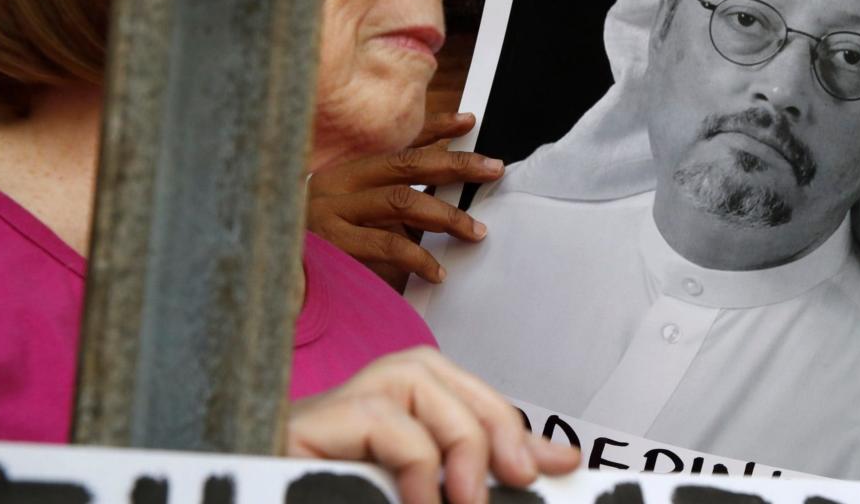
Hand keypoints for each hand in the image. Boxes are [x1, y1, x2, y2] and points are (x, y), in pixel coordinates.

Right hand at [287, 347, 580, 503]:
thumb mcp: (429, 496)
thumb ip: (478, 476)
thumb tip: (551, 459)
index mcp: (381, 420)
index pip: (454, 390)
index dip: (508, 419)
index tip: (559, 463)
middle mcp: (349, 405)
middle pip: (432, 368)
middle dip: (492, 421)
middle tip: (520, 480)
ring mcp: (322, 415)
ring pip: (410, 376)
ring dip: (458, 437)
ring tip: (467, 501)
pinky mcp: (299, 432)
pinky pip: (376, 415)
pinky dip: (415, 459)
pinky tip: (420, 502)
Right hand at [308, 113, 503, 289]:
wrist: (268, 274)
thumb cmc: (320, 246)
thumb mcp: (357, 215)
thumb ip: (393, 201)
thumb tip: (444, 191)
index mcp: (347, 172)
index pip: (396, 144)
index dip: (435, 129)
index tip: (469, 121)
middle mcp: (340, 185)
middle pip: (406, 165)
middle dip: (456, 165)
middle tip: (493, 169)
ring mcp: (334, 213)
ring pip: (401, 201)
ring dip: (445, 214)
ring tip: (474, 230)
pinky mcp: (334, 246)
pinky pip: (386, 245)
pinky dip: (418, 257)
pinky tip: (437, 270)